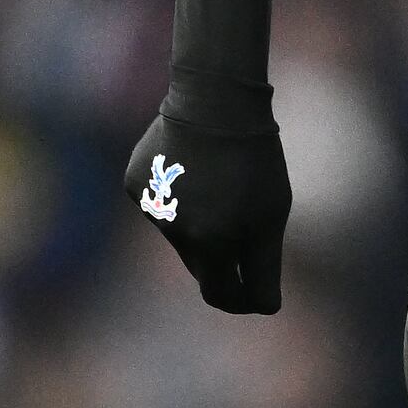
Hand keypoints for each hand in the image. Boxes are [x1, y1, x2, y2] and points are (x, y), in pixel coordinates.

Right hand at [122, 77, 292, 313]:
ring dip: (203, 222)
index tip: (254, 296)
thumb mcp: (272, 213)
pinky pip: (161, 205)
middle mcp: (174, 232)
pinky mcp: (135, 185)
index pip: (221, 294)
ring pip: (182, 234)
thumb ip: (265, 267)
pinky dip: (178, 196)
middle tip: (244, 232)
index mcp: (211, 243)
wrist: (213, 99)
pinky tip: (191, 167)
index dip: (240, 300)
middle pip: (201, 266)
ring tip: (219, 183)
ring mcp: (150, 208)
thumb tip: (264, 307)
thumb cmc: (254, 159)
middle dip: (223, 259)